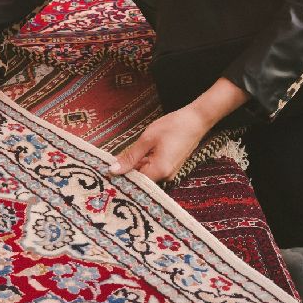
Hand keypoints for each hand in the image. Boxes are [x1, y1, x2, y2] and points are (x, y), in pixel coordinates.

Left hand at [107, 78, 248, 181]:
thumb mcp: (147, 139)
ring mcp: (169, 173)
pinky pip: (153, 169)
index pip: (135, 182)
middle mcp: (166, 177)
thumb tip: (114, 170)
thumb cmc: (173, 126)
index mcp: (159, 171)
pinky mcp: (170, 167)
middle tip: (109, 164)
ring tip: (119, 158)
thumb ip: (130, 156)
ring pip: (146, 174)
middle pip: (140, 180)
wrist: (196, 120)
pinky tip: (135, 155)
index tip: (106, 173)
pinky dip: (143, 163)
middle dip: (126, 171)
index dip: (120, 177)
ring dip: (134, 167)